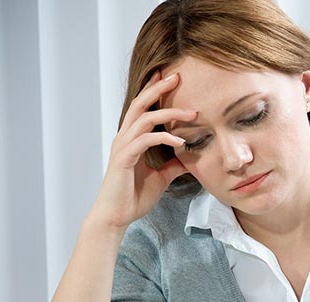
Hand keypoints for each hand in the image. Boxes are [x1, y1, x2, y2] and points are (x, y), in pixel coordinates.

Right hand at [89, 71, 195, 230]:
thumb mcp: (162, 177)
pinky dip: (164, 137)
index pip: (143, 108)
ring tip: (192, 112)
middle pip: (140, 104)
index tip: (169, 77)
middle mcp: (125, 138)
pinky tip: (181, 141)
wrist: (116, 216)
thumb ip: (174, 165)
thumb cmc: (134, 196)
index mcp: (132, 139)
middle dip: (158, 88)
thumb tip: (190, 158)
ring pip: (144, 118)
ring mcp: (123, 147)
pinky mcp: (124, 158)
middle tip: (177, 76)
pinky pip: (145, 141)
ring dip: (169, 113)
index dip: (154, 91)